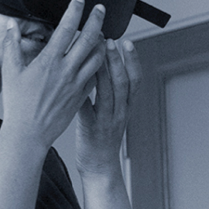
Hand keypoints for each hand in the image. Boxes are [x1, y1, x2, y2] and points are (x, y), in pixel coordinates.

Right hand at [1, 0, 106, 152]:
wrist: (29, 133)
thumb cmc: (17, 105)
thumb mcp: (9, 72)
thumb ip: (11, 46)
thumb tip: (11, 27)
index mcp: (48, 62)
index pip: (66, 29)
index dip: (74, 11)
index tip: (79, 0)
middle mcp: (66, 70)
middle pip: (89, 39)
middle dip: (97, 20)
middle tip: (101, 9)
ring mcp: (77, 83)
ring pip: (98, 56)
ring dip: (102, 42)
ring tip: (102, 33)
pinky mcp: (82, 95)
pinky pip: (96, 75)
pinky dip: (100, 63)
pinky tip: (98, 59)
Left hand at [76, 38, 141, 175]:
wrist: (100, 167)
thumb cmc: (101, 139)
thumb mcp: (111, 114)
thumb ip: (108, 94)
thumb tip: (100, 69)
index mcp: (125, 107)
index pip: (134, 80)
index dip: (133, 61)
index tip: (127, 42)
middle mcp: (119, 112)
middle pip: (123, 82)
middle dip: (117, 60)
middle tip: (110, 40)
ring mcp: (107, 121)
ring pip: (109, 93)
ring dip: (104, 71)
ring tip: (96, 55)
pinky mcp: (91, 129)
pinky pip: (88, 108)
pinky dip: (82, 94)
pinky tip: (73, 81)